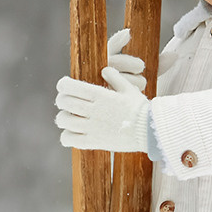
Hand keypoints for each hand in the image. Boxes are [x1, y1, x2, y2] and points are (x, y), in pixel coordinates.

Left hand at [54, 33, 151, 151]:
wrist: (150, 131)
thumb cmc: (141, 109)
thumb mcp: (129, 88)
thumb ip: (115, 77)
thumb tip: (105, 69)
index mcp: (100, 95)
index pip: (68, 86)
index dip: (63, 85)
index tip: (65, 86)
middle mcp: (93, 110)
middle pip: (63, 102)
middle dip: (62, 100)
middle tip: (67, 102)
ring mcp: (92, 127)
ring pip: (63, 120)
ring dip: (63, 117)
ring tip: (69, 118)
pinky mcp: (93, 142)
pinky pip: (69, 139)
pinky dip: (66, 136)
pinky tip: (72, 133)